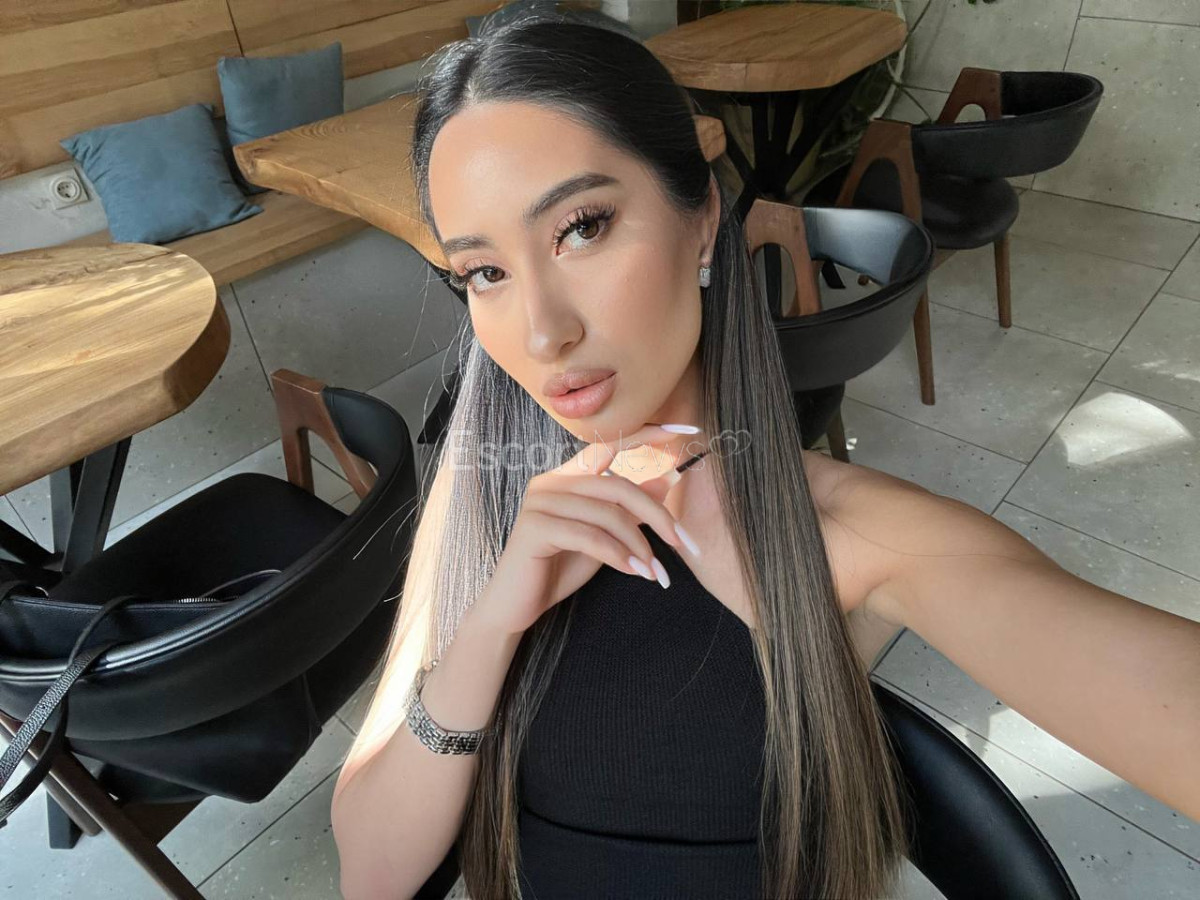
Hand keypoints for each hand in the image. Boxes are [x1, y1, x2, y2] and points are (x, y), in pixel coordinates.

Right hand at [473, 422, 701, 635]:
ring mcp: (540, 502)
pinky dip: (618, 556)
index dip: (646, 434)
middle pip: (617, 486)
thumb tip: (669, 478)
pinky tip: (633, 572)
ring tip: (653, 570)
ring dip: (638, 545)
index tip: (685, 430)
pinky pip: (589, 536)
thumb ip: (630, 508)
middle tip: (681, 542)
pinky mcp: (535, 527)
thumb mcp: (605, 535)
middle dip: (656, 514)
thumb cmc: (559, 568)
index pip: (608, 444)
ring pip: (607, 514)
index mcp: (567, 477)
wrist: (518, 606)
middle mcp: (551, 482)